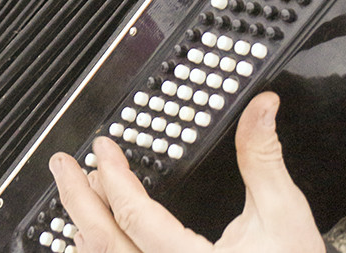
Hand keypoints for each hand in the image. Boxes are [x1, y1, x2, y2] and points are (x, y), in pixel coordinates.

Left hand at [50, 92, 322, 252]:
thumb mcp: (283, 212)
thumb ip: (262, 157)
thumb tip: (261, 107)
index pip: (133, 214)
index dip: (112, 176)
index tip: (102, 147)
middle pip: (102, 243)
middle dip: (75, 199)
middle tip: (62, 166)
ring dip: (83, 231)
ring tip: (75, 199)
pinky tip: (94, 240)